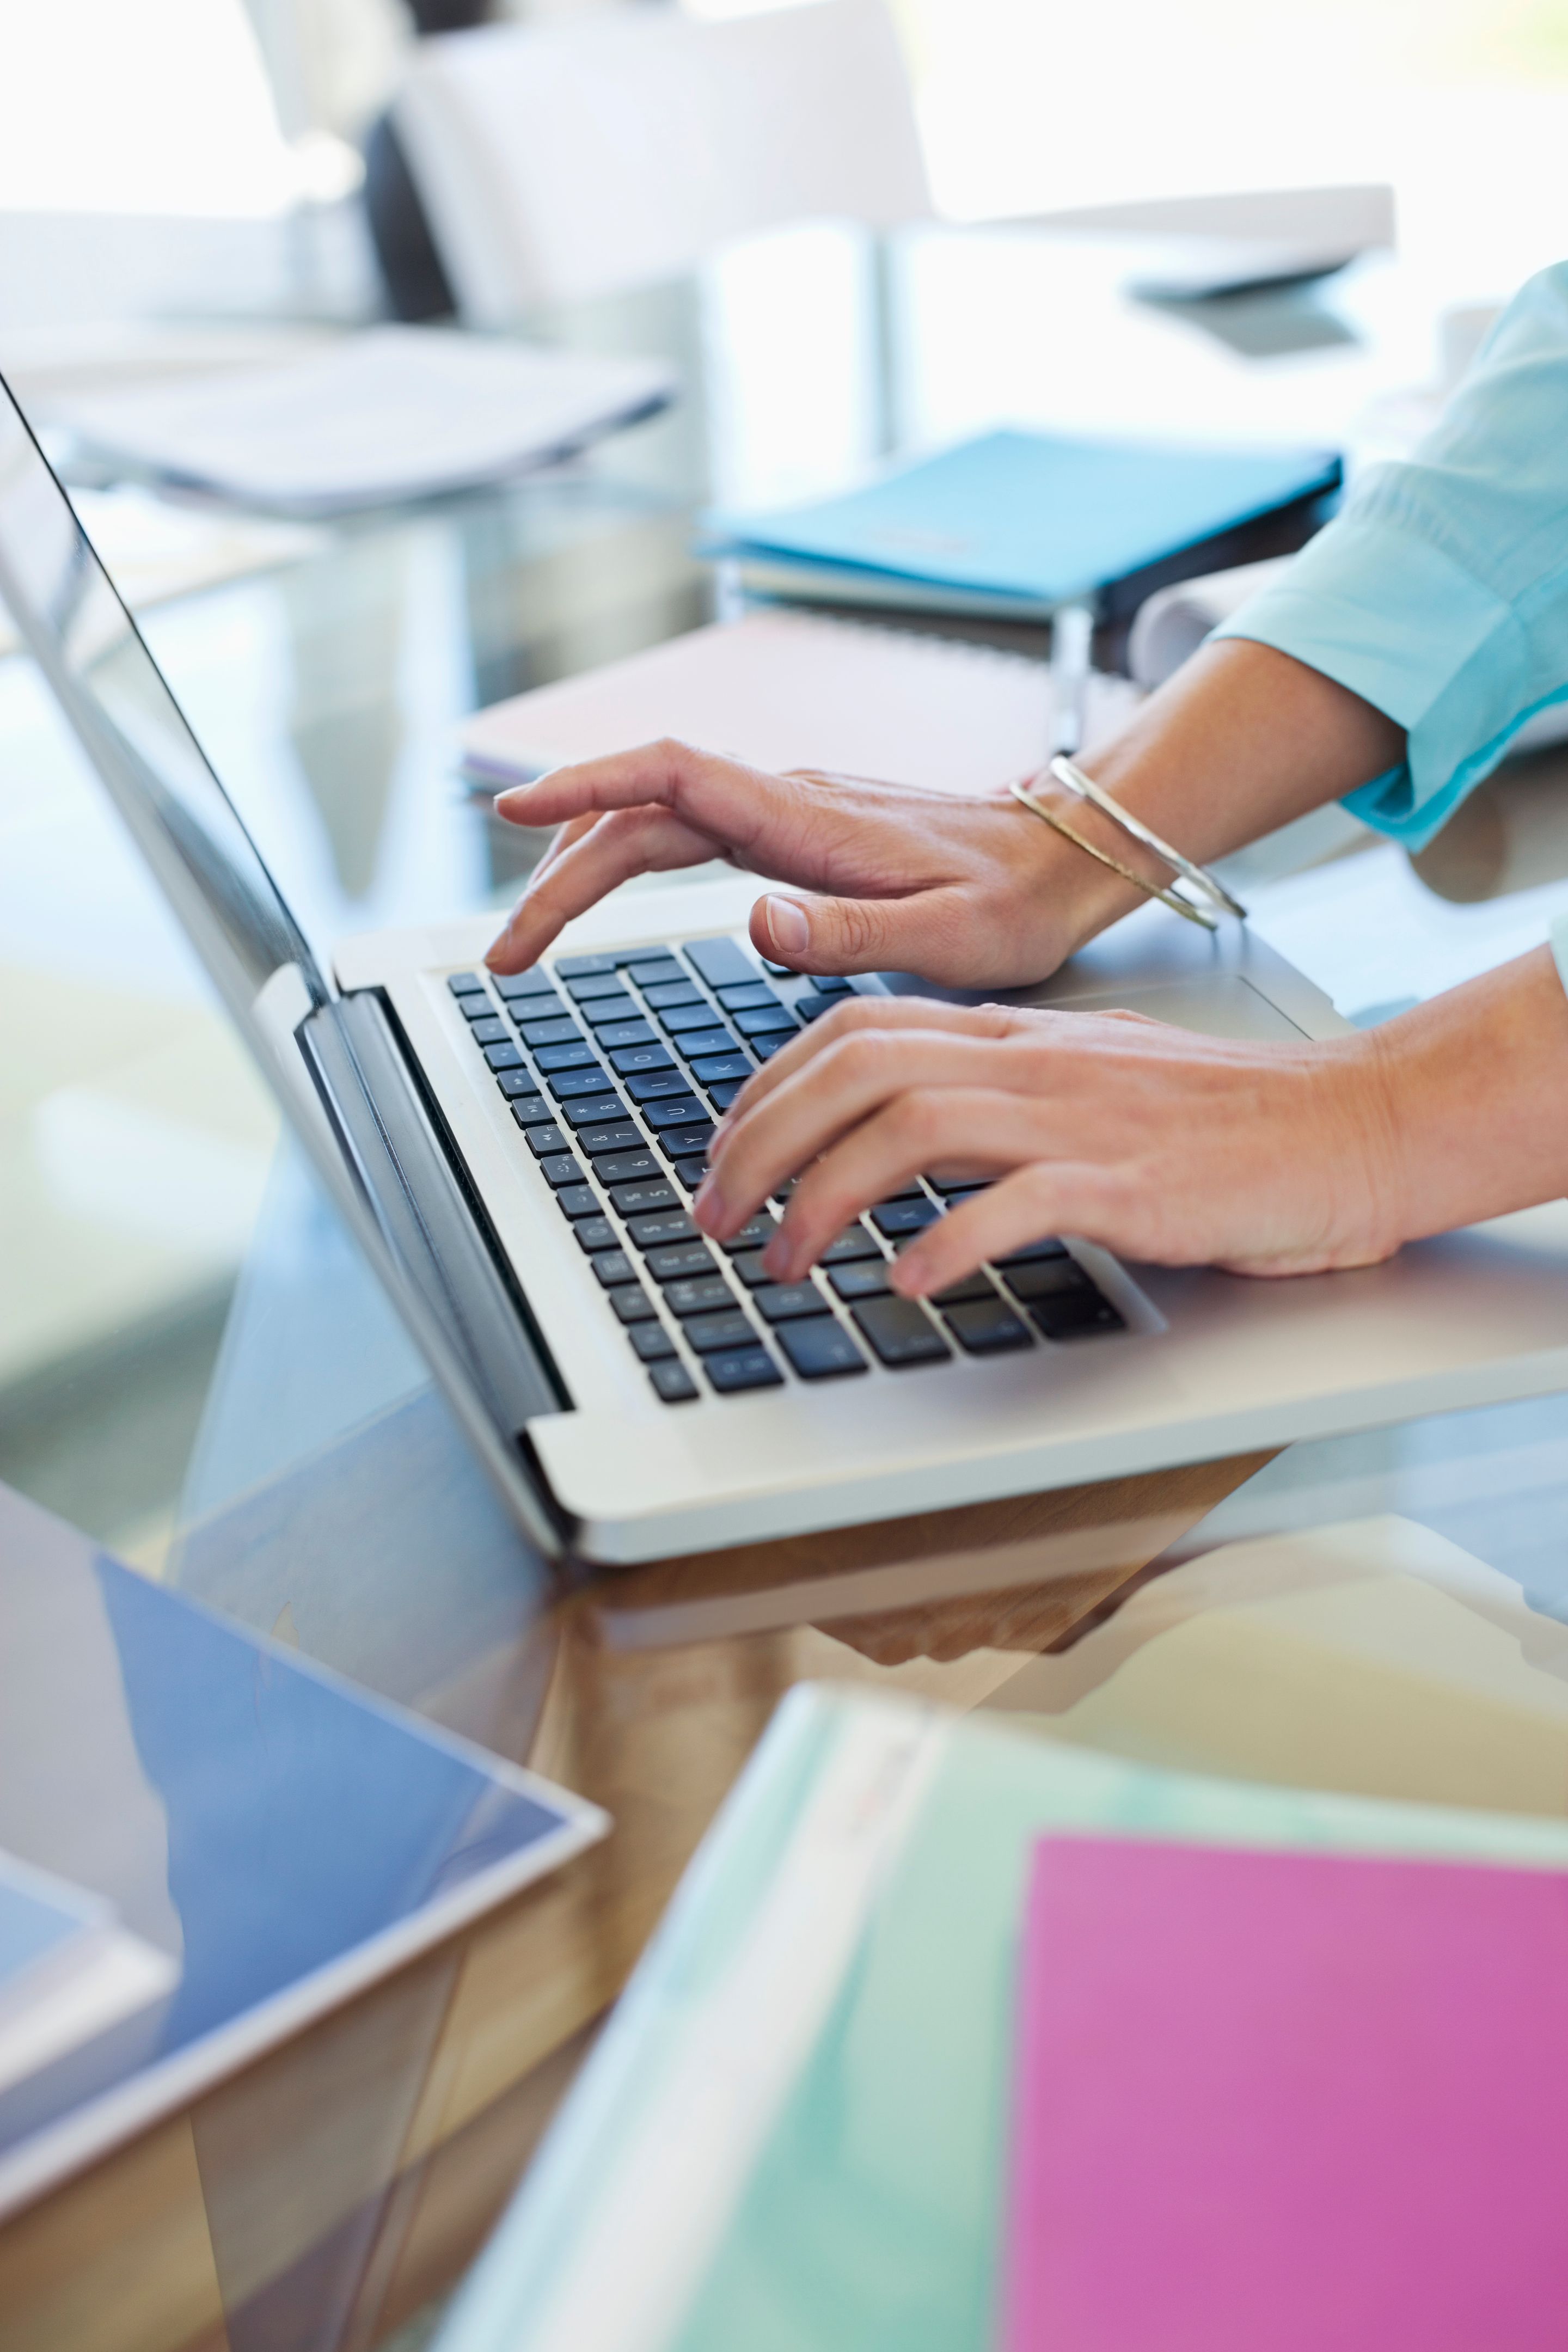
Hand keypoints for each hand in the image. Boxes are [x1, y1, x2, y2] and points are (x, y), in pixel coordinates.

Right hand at [485, 741, 1113, 985]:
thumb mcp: (941, 938)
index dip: (584, 786)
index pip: (669, 778)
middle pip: (637, 816)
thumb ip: (845, 934)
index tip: (512, 812)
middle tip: (506, 959)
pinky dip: (624, 858)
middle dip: (558, 880)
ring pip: (653, 823)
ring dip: (580, 872)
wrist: (1058, 861)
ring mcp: (781, 811)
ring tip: (529, 942)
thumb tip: (753, 923)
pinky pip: (683, 831)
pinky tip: (598, 891)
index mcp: (804, 818)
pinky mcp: (788, 831)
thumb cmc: (1008, 905)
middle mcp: (781, 801)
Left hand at [692, 996, 1404, 1291]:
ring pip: (910, 1127)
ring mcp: (1079, 1118)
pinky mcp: (1132, 1184)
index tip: (724, 1155)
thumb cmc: (1221, 1121)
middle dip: (761, 1145)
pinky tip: (909, 1285)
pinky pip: (1018, 1202)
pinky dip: (949, 1243)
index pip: (851, 1032)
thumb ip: (991, 1090)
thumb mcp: (1085, 1080)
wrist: (1350, 1126)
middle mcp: (1031, 1061)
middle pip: (854, 1072)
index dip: (765, 1092)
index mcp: (1014, 1033)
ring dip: (824, 1197)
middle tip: (716, 1220)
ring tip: (785, 1263)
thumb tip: (894, 1131)